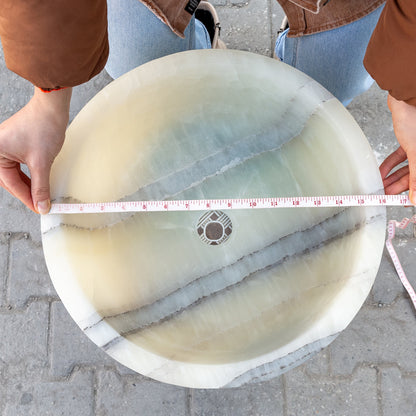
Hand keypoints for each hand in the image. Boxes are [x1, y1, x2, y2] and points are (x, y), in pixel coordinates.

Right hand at [0, 87, 71, 213]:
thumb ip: (41, 187)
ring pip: (14, 174)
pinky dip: (29, 175)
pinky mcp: (16, 144)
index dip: (26, 197)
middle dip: (25, 192)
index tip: (39, 208)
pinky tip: (38, 183)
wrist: (52, 107)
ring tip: (41, 196)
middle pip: (9, 179)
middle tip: (40, 204)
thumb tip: (42, 205)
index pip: (10, 182)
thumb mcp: (41, 162)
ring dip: (28, 185)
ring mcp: (6, 145)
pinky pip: (19, 165)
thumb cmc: (43, 127)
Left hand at [379, 94, 415, 203]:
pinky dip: (390, 166)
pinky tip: (380, 174)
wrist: (407, 99)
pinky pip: (400, 158)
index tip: (400, 203)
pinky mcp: (410, 141)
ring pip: (406, 168)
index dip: (412, 193)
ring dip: (392, 178)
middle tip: (385, 197)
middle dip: (399, 187)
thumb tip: (415, 197)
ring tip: (380, 188)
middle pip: (414, 176)